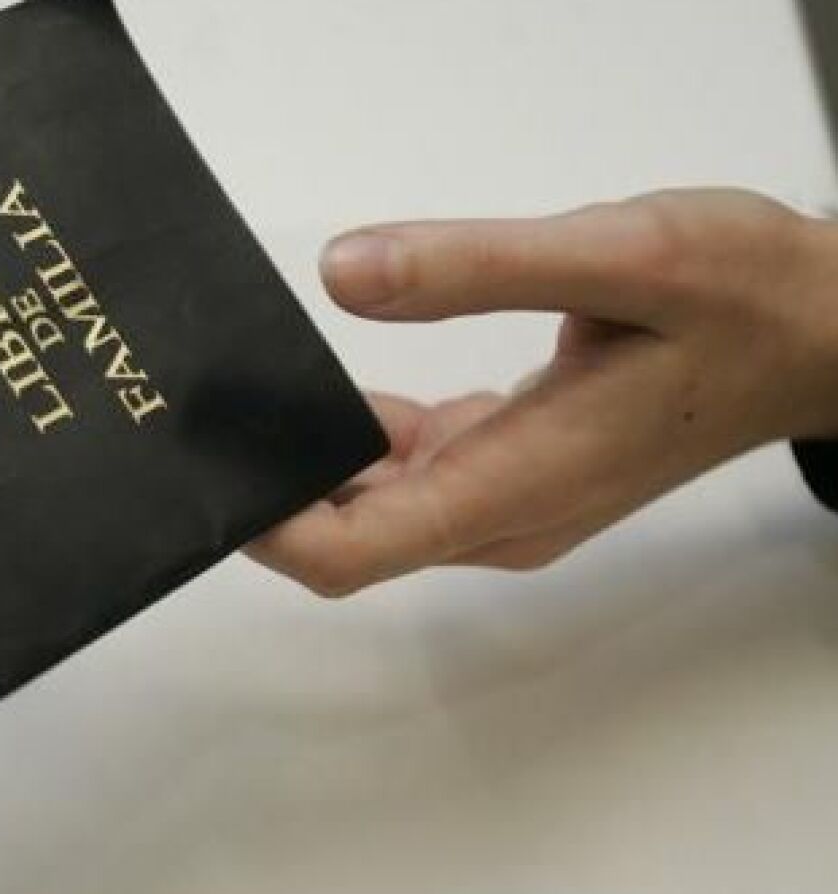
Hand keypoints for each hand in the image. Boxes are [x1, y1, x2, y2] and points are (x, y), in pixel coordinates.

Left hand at [251, 189, 837, 596]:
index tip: (205, 475)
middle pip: (350, 540)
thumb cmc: (742, 300)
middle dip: (270, 492)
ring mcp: (506, 498)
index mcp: (517, 483)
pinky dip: (358, 440)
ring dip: (310, 465)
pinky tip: (326, 383)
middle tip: (202, 419)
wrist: (818, 333)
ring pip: (374, 509)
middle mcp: (501, 515)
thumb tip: (343, 274)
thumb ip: (475, 266)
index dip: (268, 530)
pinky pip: (408, 473)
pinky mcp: (510, 468)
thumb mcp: (619, 256)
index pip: (356, 554)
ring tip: (244, 394)